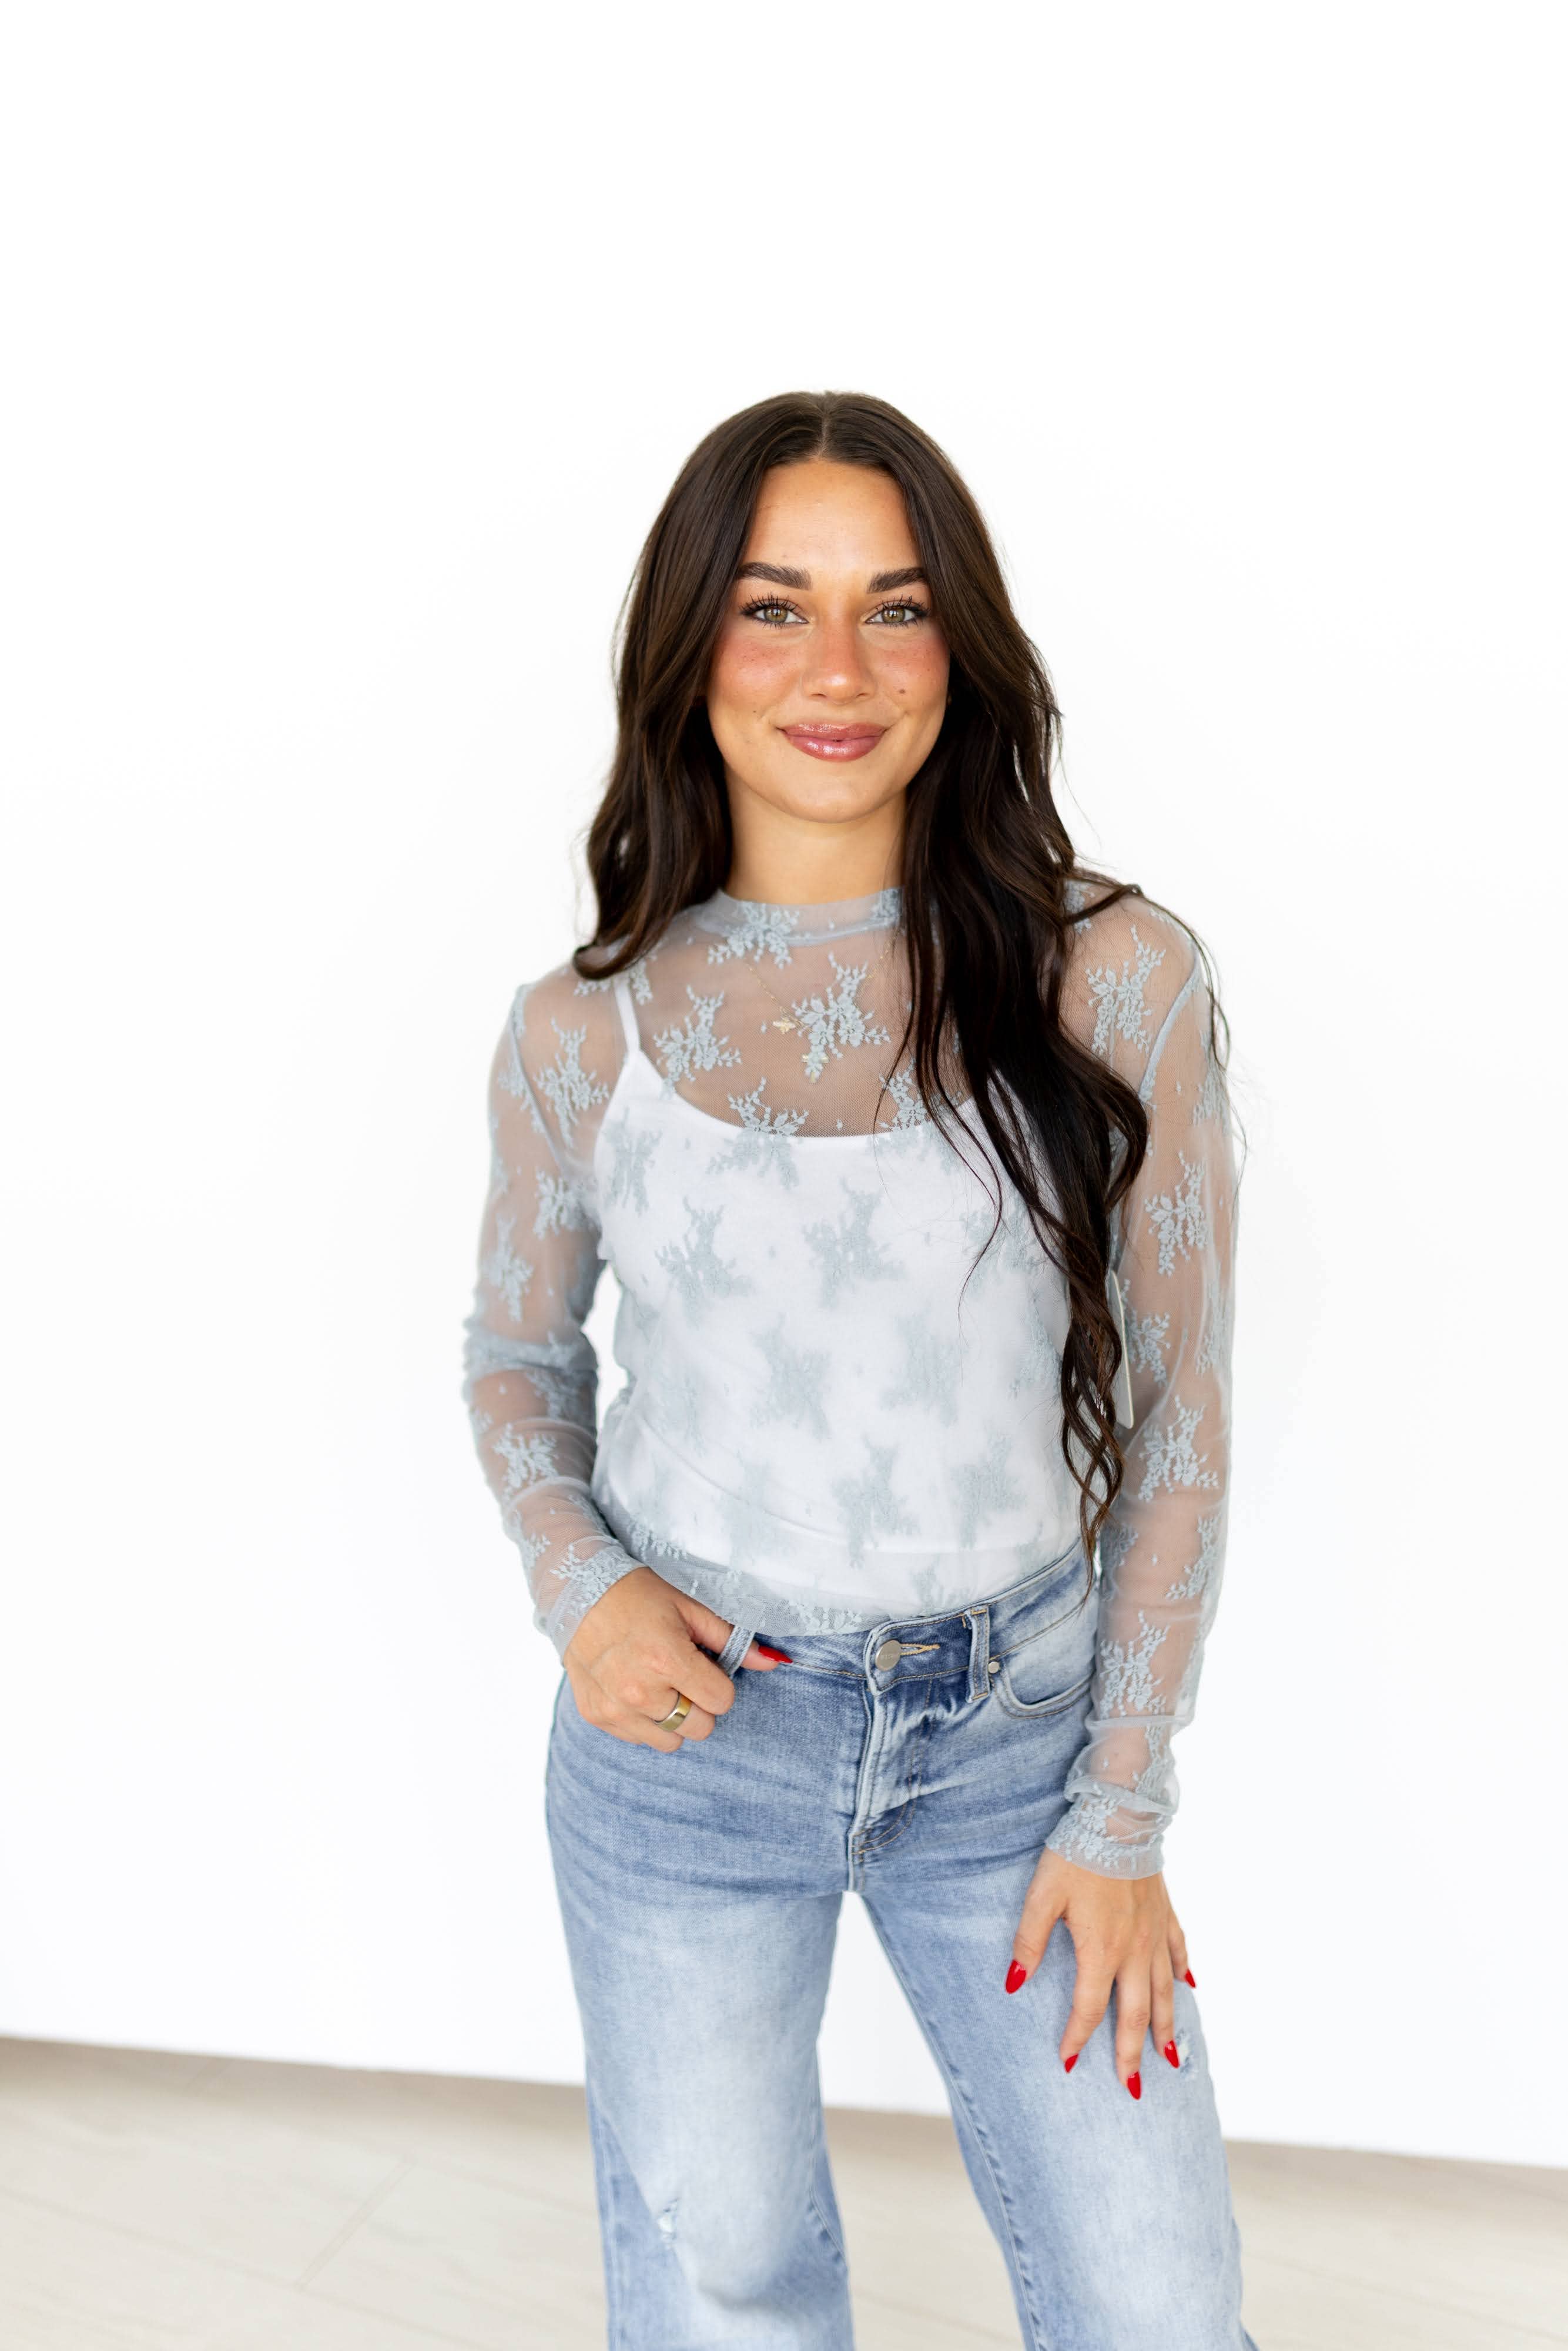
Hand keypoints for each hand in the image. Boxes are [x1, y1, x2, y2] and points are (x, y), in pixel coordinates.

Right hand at [562, 1565, 786, 1749]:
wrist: (577, 1591)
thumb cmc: (639, 1595)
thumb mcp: (689, 1608)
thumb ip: (731, 1640)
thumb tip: (774, 1662)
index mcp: (667, 1659)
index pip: (722, 1701)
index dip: (719, 1683)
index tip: (704, 1665)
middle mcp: (639, 1690)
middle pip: (700, 1727)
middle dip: (700, 1703)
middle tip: (682, 1675)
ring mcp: (615, 1707)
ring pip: (671, 1741)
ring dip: (673, 1718)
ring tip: (659, 1684)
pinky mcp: (596, 1716)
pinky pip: (639, 1739)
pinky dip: (644, 1721)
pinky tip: (634, 1687)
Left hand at [1006, 1846, 1192, 2096]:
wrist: (1119, 1816)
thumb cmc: (1076, 1854)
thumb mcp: (1041, 1896)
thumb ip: (1028, 1942)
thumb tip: (1014, 1984)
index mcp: (1102, 1951)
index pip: (1090, 2009)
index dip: (1079, 2038)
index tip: (1069, 2062)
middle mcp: (1134, 1951)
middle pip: (1137, 2014)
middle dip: (1133, 2054)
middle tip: (1132, 2088)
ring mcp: (1154, 1933)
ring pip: (1164, 1992)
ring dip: (1166, 2027)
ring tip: (1170, 2059)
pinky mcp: (1165, 1912)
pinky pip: (1178, 1951)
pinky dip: (1183, 1974)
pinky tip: (1189, 1988)